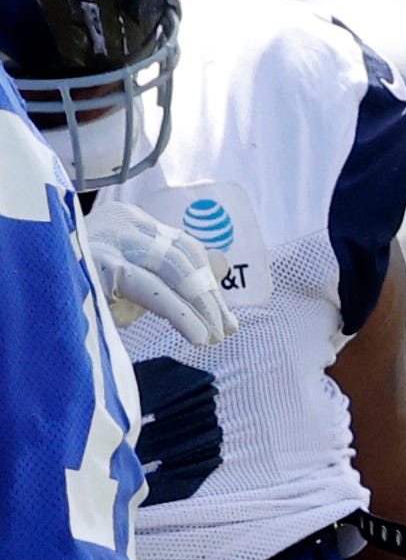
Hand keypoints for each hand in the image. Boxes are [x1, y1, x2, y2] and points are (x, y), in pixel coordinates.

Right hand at [83, 199, 233, 346]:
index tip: (226, 320)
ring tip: (213, 337)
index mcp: (130, 222)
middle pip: (183, 256)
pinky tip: (198, 335)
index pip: (184, 248)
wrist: (25, 287)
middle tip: (226, 330)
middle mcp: (122, 222)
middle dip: (209, 297)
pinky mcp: (98, 260)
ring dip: (200, 307)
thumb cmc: (78, 288)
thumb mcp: (127, 284)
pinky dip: (180, 313)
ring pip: (173, 268)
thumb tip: (217, 297)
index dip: (209, 284)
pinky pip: (151, 287)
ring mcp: (110, 238)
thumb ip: (165, 284)